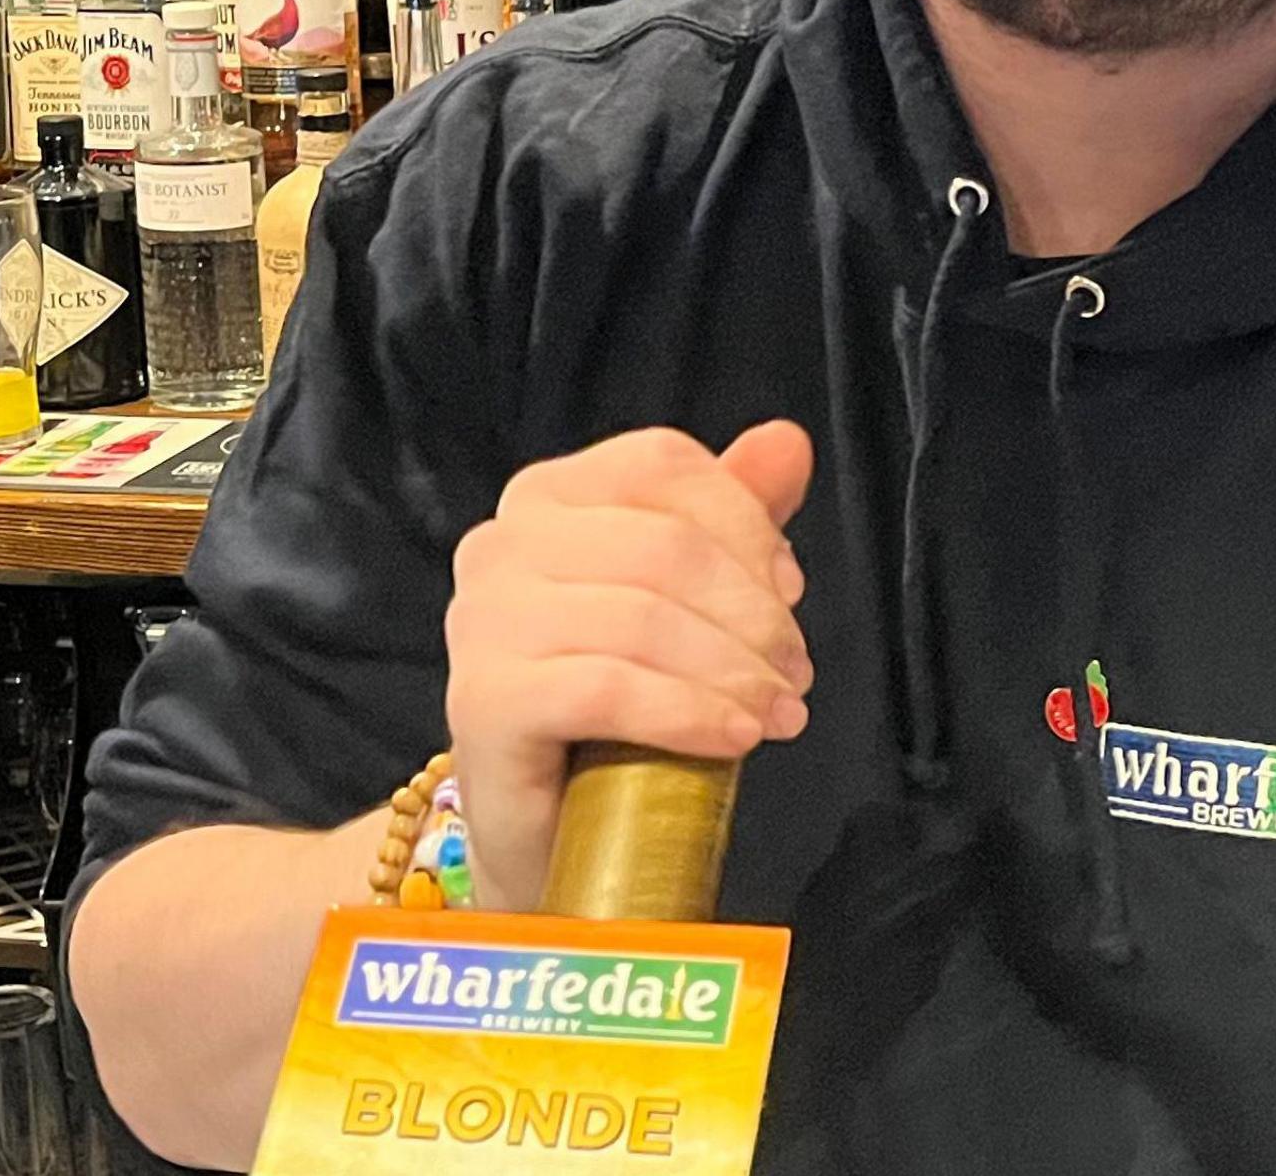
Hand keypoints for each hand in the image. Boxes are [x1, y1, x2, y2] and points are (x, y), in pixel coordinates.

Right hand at [443, 421, 815, 911]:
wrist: (547, 832)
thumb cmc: (615, 710)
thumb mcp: (685, 600)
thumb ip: (731, 515)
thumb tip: (787, 442)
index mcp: (547, 497)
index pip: (661, 467)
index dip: (746, 524)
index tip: (790, 591)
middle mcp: (500, 544)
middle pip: (662, 545)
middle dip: (752, 613)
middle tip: (794, 672)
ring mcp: (481, 621)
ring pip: (643, 618)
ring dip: (734, 671)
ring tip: (778, 713)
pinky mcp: (482, 700)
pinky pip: (608, 688)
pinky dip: (690, 713)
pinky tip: (735, 738)